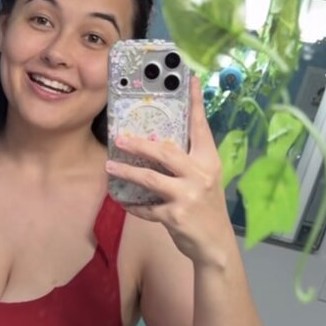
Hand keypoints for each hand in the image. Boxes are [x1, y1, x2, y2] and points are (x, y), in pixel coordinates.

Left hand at [106, 76, 232, 265]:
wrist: (215, 246)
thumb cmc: (207, 209)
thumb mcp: (206, 180)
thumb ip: (189, 162)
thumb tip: (160, 143)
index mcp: (209, 161)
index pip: (201, 127)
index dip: (195, 103)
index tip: (189, 79)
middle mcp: (200, 175)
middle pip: (166, 152)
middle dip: (139, 144)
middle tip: (119, 138)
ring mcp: (188, 196)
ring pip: (150, 178)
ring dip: (127, 172)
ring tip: (110, 167)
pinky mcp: (175, 216)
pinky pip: (146, 207)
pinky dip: (133, 205)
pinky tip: (123, 200)